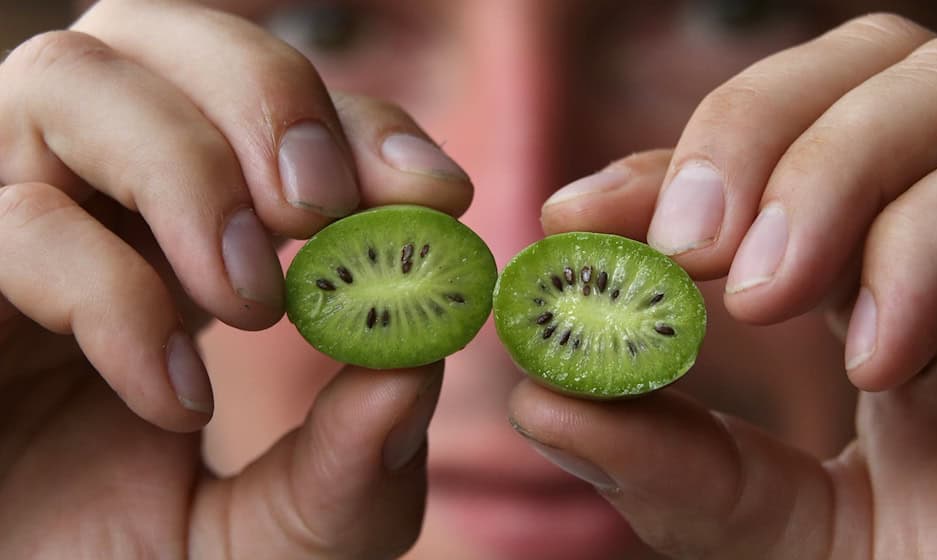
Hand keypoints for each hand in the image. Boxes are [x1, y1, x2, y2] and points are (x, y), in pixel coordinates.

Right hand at [0, 0, 470, 556]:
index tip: (438, 193)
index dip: (361, 126)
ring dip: (188, 175)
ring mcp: (2, 217)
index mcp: (180, 229)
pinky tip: (172, 399)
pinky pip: (12, 220)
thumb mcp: (269, 538)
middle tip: (322, 213)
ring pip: (74, 78)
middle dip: (265, 102)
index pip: (277, 114)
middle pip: (164, 34)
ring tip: (249, 305)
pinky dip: (109, 294)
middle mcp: (89, 196)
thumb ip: (349, 473)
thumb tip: (413, 372)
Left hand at [521, 13, 936, 557]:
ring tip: (762, 298)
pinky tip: (877, 360)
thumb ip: (671, 466)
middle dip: (750, 130)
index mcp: (874, 267)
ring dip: (825, 172)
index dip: (664, 163)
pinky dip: (928, 242)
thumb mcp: (774, 528)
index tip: (573, 214)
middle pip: (860, 61)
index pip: (763, 153)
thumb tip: (542, 399)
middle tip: (684, 250)